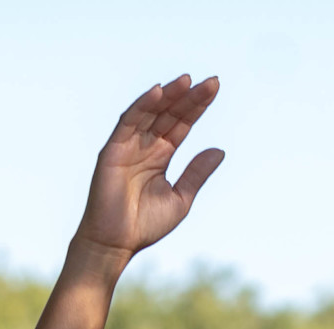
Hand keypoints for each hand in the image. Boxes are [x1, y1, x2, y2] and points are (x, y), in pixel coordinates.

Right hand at [73, 75, 222, 263]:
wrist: (116, 243)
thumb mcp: (180, 199)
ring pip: (151, 112)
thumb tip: (220, 150)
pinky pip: (128, 121)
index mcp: (161, 154)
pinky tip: (158, 92)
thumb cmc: (144, 224)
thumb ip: (196, 174)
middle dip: (189, 97)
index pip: (181, 124)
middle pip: (170, 113)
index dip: (197, 107)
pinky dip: (142, 105)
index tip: (215, 90)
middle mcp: (146, 145)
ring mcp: (129, 144)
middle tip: (211, 82)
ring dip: (169, 95)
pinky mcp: (113, 148)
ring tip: (188, 81)